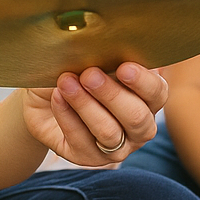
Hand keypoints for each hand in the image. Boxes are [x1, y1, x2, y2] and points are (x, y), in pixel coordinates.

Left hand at [22, 62, 165, 165]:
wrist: (41, 94)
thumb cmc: (73, 70)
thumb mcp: (87, 57)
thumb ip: (104, 55)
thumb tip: (109, 42)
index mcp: (146, 98)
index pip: (157, 92)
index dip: (143, 82)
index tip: (123, 67)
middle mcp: (138, 126)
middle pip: (137, 117)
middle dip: (112, 95)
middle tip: (89, 74)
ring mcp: (116, 146)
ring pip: (110, 132)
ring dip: (86, 105)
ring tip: (66, 82)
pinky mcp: (88, 157)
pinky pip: (81, 141)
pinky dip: (67, 117)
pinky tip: (57, 97)